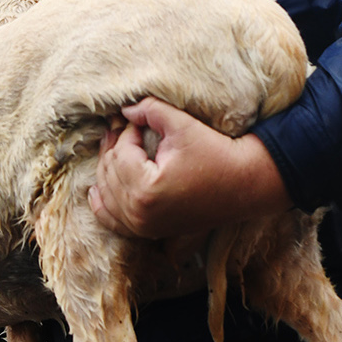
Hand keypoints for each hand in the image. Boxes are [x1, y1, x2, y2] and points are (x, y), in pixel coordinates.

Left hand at [87, 97, 291, 239]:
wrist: (244, 185)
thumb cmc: (217, 154)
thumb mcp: (183, 125)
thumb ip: (150, 111)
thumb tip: (124, 110)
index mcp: (145, 189)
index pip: (121, 152)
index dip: (127, 130)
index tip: (139, 119)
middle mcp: (139, 213)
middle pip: (109, 173)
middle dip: (114, 147)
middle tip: (122, 127)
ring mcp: (142, 227)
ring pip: (106, 195)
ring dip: (106, 170)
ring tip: (114, 146)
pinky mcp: (149, 231)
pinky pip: (113, 220)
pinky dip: (103, 204)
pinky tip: (97, 189)